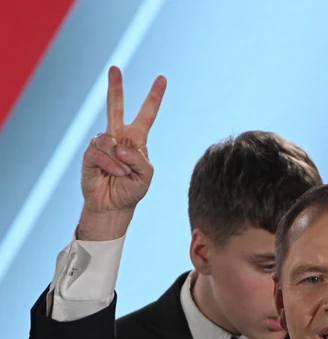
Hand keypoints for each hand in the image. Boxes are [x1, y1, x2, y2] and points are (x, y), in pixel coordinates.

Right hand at [78, 66, 165, 239]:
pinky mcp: (90, 154)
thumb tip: (119, 146)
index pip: (147, 114)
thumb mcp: (146, 175)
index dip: (154, 97)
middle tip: (115, 68)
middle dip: (115, 88)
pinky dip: (110, 164)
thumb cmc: (132, 189)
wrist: (114, 206)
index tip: (162, 78)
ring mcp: (103, 144)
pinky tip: (112, 173)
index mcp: (137, 139)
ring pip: (110, 140)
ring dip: (119, 160)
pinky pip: (100, 152)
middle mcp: (119, 137)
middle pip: (115, 107)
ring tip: (122, 173)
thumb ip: (139, 158)